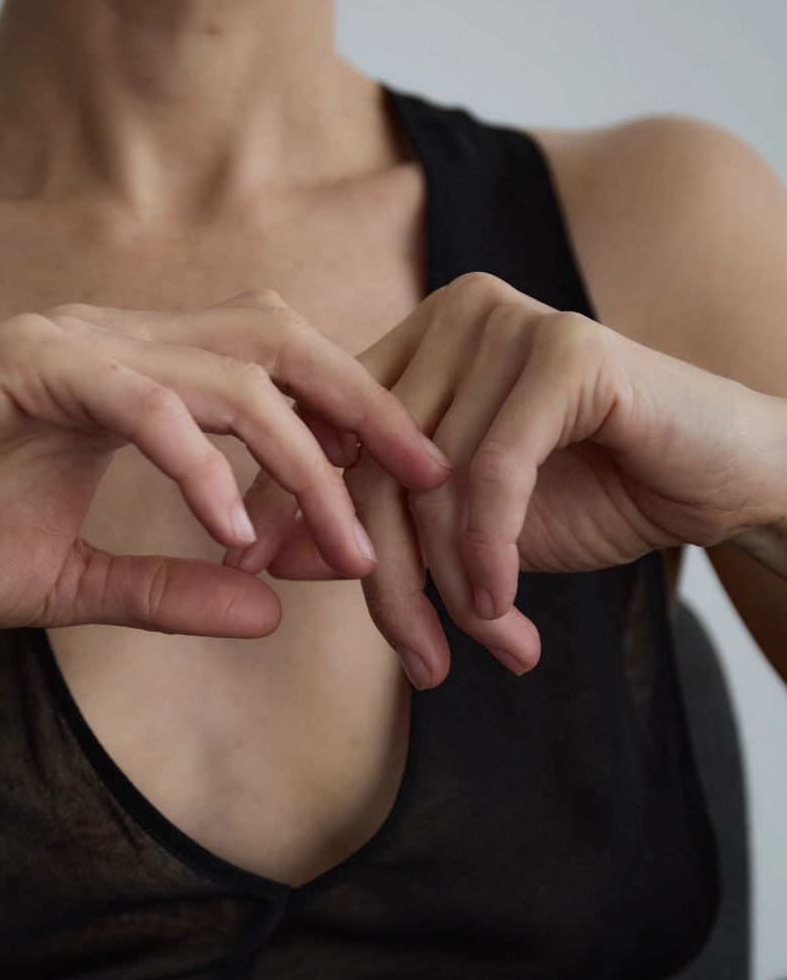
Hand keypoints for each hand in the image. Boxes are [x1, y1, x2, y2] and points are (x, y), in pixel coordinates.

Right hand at [0, 287, 449, 634]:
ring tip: (345, 535)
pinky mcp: (22, 364)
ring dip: (296, 454)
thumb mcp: (76, 583)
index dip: (348, 426)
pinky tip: (231, 530)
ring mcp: (70, 347)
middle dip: (362, 405)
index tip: (410, 496)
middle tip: (428, 479)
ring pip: (226, 369)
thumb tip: (274, 612)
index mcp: (133, 387)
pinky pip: (139, 401)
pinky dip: (195, 462)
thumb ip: (175, 587)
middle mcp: (114, 348)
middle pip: (278, 341)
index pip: (270, 379)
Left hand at [222, 272, 785, 686]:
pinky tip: (505, 612)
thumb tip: (276, 552)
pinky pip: (491, 476)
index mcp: (420, 341)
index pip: (330, 436)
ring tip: (487, 648)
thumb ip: (382, 527)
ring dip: (453, 587)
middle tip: (421, 664)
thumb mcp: (469, 526)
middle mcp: (455, 315)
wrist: (724, 479)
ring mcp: (509, 322)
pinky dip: (491, 556)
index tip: (254, 575)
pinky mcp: (565, 350)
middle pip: (372, 466)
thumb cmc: (598, 493)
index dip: (291, 507)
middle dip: (387, 580)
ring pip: (429, 484)